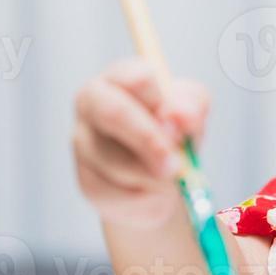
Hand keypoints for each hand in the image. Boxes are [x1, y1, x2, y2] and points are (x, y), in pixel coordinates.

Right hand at [72, 56, 210, 229]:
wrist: (162, 182)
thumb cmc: (175, 134)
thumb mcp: (192, 114)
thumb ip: (191, 107)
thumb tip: (180, 118)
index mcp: (120, 78)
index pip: (134, 78)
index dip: (160, 101)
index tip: (180, 123)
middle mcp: (93, 103)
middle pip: (115, 114)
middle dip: (150, 140)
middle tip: (177, 164)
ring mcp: (83, 143)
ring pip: (118, 161)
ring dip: (154, 175)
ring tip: (171, 175)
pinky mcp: (87, 181)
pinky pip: (118, 192)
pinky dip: (145, 196)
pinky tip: (151, 190)